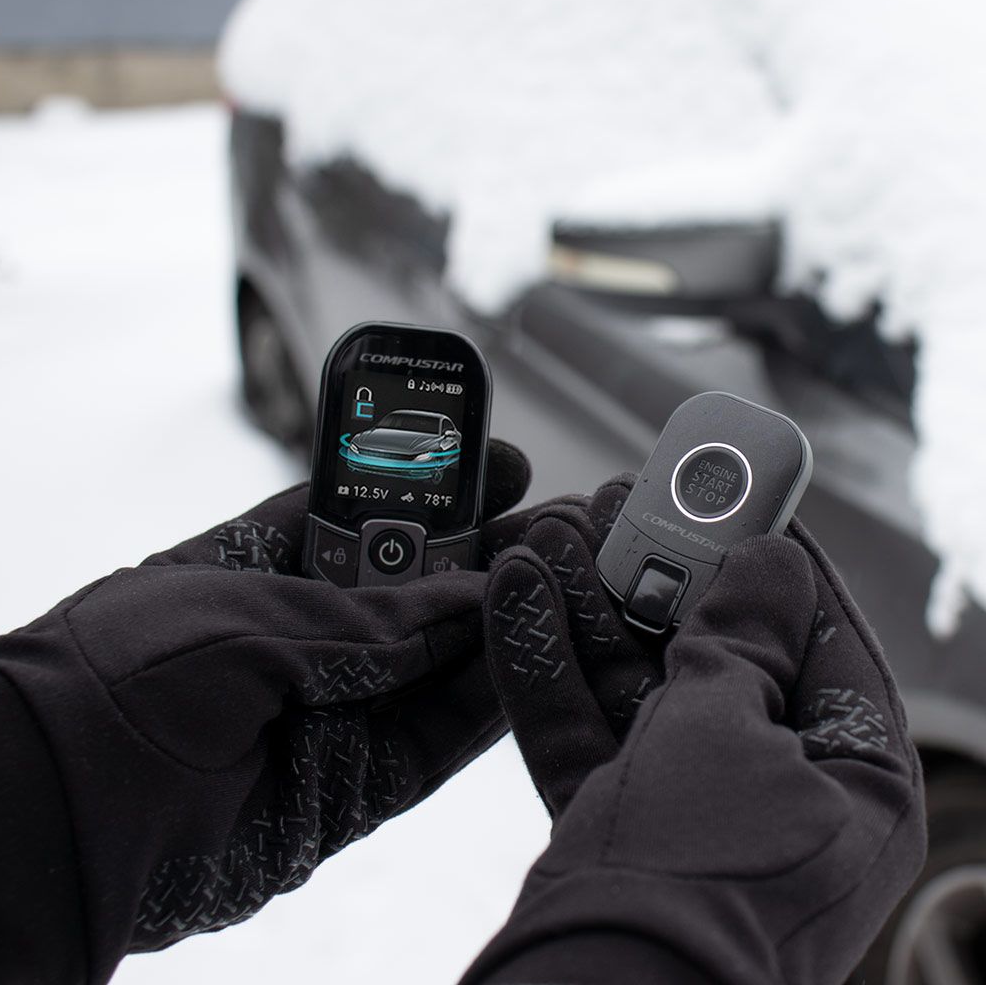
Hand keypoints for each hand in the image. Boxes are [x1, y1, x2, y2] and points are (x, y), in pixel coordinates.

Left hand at [0, 440, 529, 983]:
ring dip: (505, 625)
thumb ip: (366, 617)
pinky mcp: (351, 788)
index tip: (498, 460)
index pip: (366, 513)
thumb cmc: (121, 676)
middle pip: (416, 591)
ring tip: (574, 579)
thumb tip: (470, 597)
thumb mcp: (247, 616)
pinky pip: (436, 742)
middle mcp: (303, 636)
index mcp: (260, 567)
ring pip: (438, 665)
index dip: (434, 486)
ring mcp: (330, 712)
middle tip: (562, 522)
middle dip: (488, 556)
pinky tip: (538, 655)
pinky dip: (488, 702)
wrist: (54, 816)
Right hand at [468, 483, 925, 984]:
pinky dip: (553, 668)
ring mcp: (693, 808)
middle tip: (622, 504)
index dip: (777, 558)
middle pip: (715, 653)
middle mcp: (779, 790)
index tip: (740, 493)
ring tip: (556, 532)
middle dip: (660, 578)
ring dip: (592, 610)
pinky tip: (521, 594)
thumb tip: (771, 561)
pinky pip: (592, 728)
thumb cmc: (695, 876)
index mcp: (850, 774)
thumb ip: (739, 638)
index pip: (821, 636)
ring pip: (641, 685)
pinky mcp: (621, 822)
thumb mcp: (726, 730)